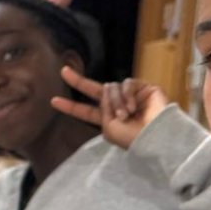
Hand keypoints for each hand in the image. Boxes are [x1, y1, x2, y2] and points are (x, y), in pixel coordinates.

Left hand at [51, 66, 170, 149]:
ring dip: (115, 102)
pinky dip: (126, 96)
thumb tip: (106, 88)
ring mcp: (131, 96)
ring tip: (126, 115)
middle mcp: (118, 106)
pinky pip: (126, 84)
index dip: (71, 106)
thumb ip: (102, 109)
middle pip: (95, 90)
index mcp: (107, 119)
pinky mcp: (144, 88)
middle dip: (78, 81)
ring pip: (110, 88)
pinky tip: (133, 107)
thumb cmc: (132, 137)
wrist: (156, 135)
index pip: (86, 111)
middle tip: (63, 71)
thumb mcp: (109, 127)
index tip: (54, 101)